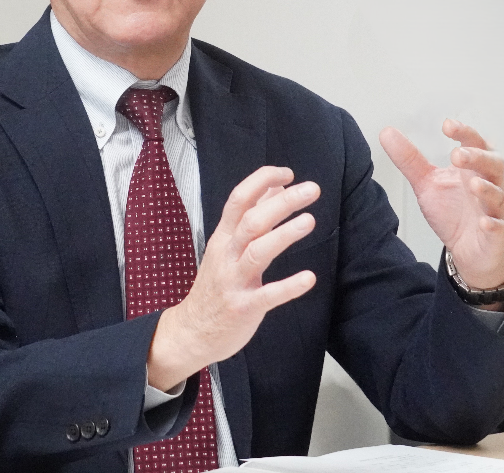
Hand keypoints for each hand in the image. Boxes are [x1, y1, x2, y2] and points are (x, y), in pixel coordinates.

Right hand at [146, 166, 318, 390]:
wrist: (191, 331)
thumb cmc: (215, 286)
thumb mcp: (227, 248)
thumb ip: (250, 219)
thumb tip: (276, 189)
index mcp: (223, 238)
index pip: (239, 200)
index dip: (261, 181)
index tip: (287, 173)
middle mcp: (227, 255)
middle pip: (251, 221)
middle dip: (282, 203)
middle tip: (311, 190)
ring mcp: (234, 282)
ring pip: (257, 251)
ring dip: (284, 235)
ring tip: (309, 221)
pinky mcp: (243, 308)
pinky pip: (267, 295)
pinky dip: (288, 286)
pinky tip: (309, 278)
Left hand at [379, 119, 503, 295]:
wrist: (467, 250)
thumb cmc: (453, 212)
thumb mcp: (427, 183)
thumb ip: (409, 159)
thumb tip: (386, 132)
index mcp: (472, 168)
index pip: (474, 143)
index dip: (464, 133)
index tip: (447, 125)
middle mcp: (488, 184)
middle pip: (494, 163)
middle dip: (478, 157)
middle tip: (457, 155)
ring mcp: (495, 208)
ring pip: (498, 194)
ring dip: (486, 188)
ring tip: (471, 183)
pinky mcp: (497, 232)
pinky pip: (499, 226)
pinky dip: (492, 223)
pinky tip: (484, 221)